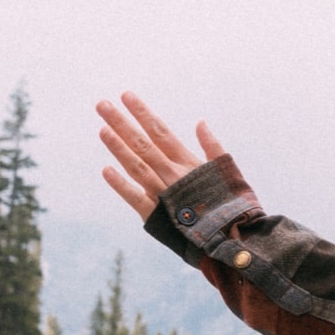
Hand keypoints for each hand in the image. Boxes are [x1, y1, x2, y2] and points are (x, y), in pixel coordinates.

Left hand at [96, 92, 226, 219]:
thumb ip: (213, 147)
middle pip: (143, 144)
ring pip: (136, 166)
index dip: (142, 114)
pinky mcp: (157, 216)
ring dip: (118, 147)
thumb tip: (200, 122)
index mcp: (189, 163)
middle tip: (102, 105)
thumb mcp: (228, 172)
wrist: (233, 238)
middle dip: (122, 123)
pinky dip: (121, 185)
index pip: (160, 132)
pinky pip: (135, 198)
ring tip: (101, 129)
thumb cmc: (232, 205)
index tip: (126, 96)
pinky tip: (106, 170)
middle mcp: (173, 175)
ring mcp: (163, 195)